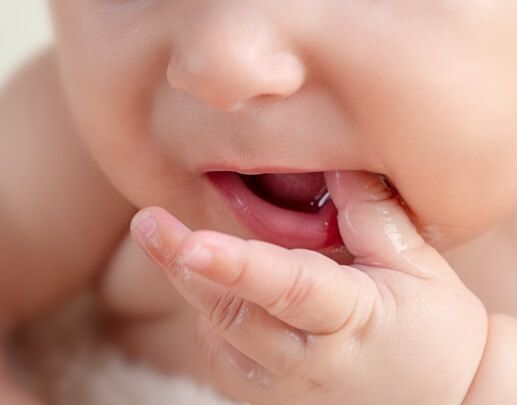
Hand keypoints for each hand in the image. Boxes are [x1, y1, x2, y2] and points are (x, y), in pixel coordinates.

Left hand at [130, 171, 486, 403]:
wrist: (441, 397)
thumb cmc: (435, 329)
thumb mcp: (416, 266)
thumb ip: (370, 213)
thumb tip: (333, 161)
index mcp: (349, 320)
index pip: (287, 289)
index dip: (237, 265)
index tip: (191, 241)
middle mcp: (305, 362)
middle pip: (231, 313)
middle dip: (183, 266)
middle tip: (148, 223)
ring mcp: (279, 386)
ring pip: (217, 333)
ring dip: (193, 284)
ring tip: (173, 239)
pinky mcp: (264, 395)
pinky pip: (219, 352)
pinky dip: (210, 313)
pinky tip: (220, 285)